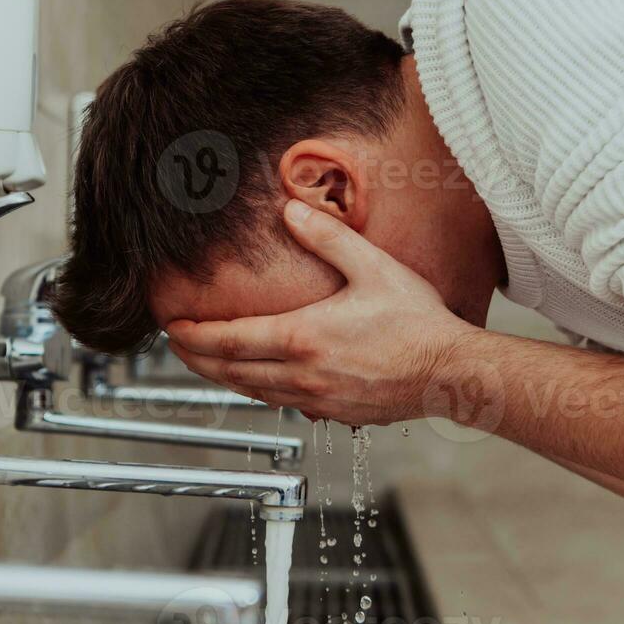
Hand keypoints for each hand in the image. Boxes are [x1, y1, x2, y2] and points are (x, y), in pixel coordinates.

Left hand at [167, 200, 477, 426]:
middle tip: (176, 347)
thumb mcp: (373, 267)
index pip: (229, 340)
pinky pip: (283, 404)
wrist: (450, 373)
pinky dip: (259, 391)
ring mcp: (317, 399)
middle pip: (230, 372)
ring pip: (253, 392)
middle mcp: (303, 375)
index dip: (194, 335)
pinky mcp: (334, 413)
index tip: (173, 327)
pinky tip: (259, 381)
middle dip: (196, 360)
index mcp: (303, 338)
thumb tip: (290, 210)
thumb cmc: (418, 323)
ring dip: (224, 378)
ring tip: (207, 363)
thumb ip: (327, 238)